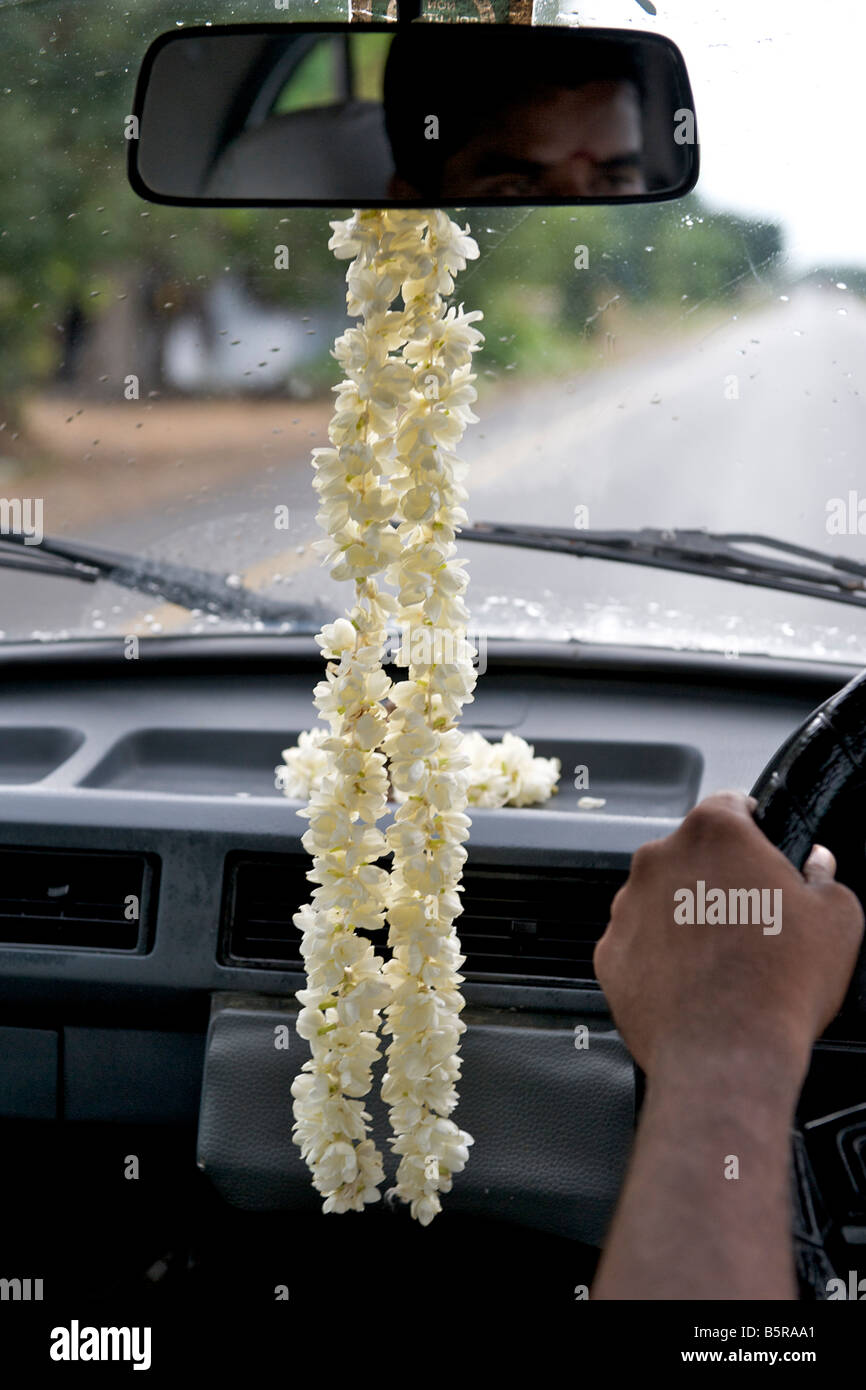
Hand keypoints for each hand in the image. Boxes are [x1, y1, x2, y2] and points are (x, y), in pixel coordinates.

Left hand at [593, 791, 863, 1085]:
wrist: (725, 1055)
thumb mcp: (837, 919)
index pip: (730, 804)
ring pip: (660, 899)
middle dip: (718, 879)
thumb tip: (818, 865)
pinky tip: (692, 985)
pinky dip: (659, 958)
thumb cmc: (781, 983)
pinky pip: (638, 944)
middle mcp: (659, 858)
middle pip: (691, 855)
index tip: (759, 843)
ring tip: (721, 961)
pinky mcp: (608, 953)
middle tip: (750, 920)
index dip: (751, 824)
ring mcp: (626, 906)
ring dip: (685, 918)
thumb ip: (825, 876)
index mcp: (714, 834)